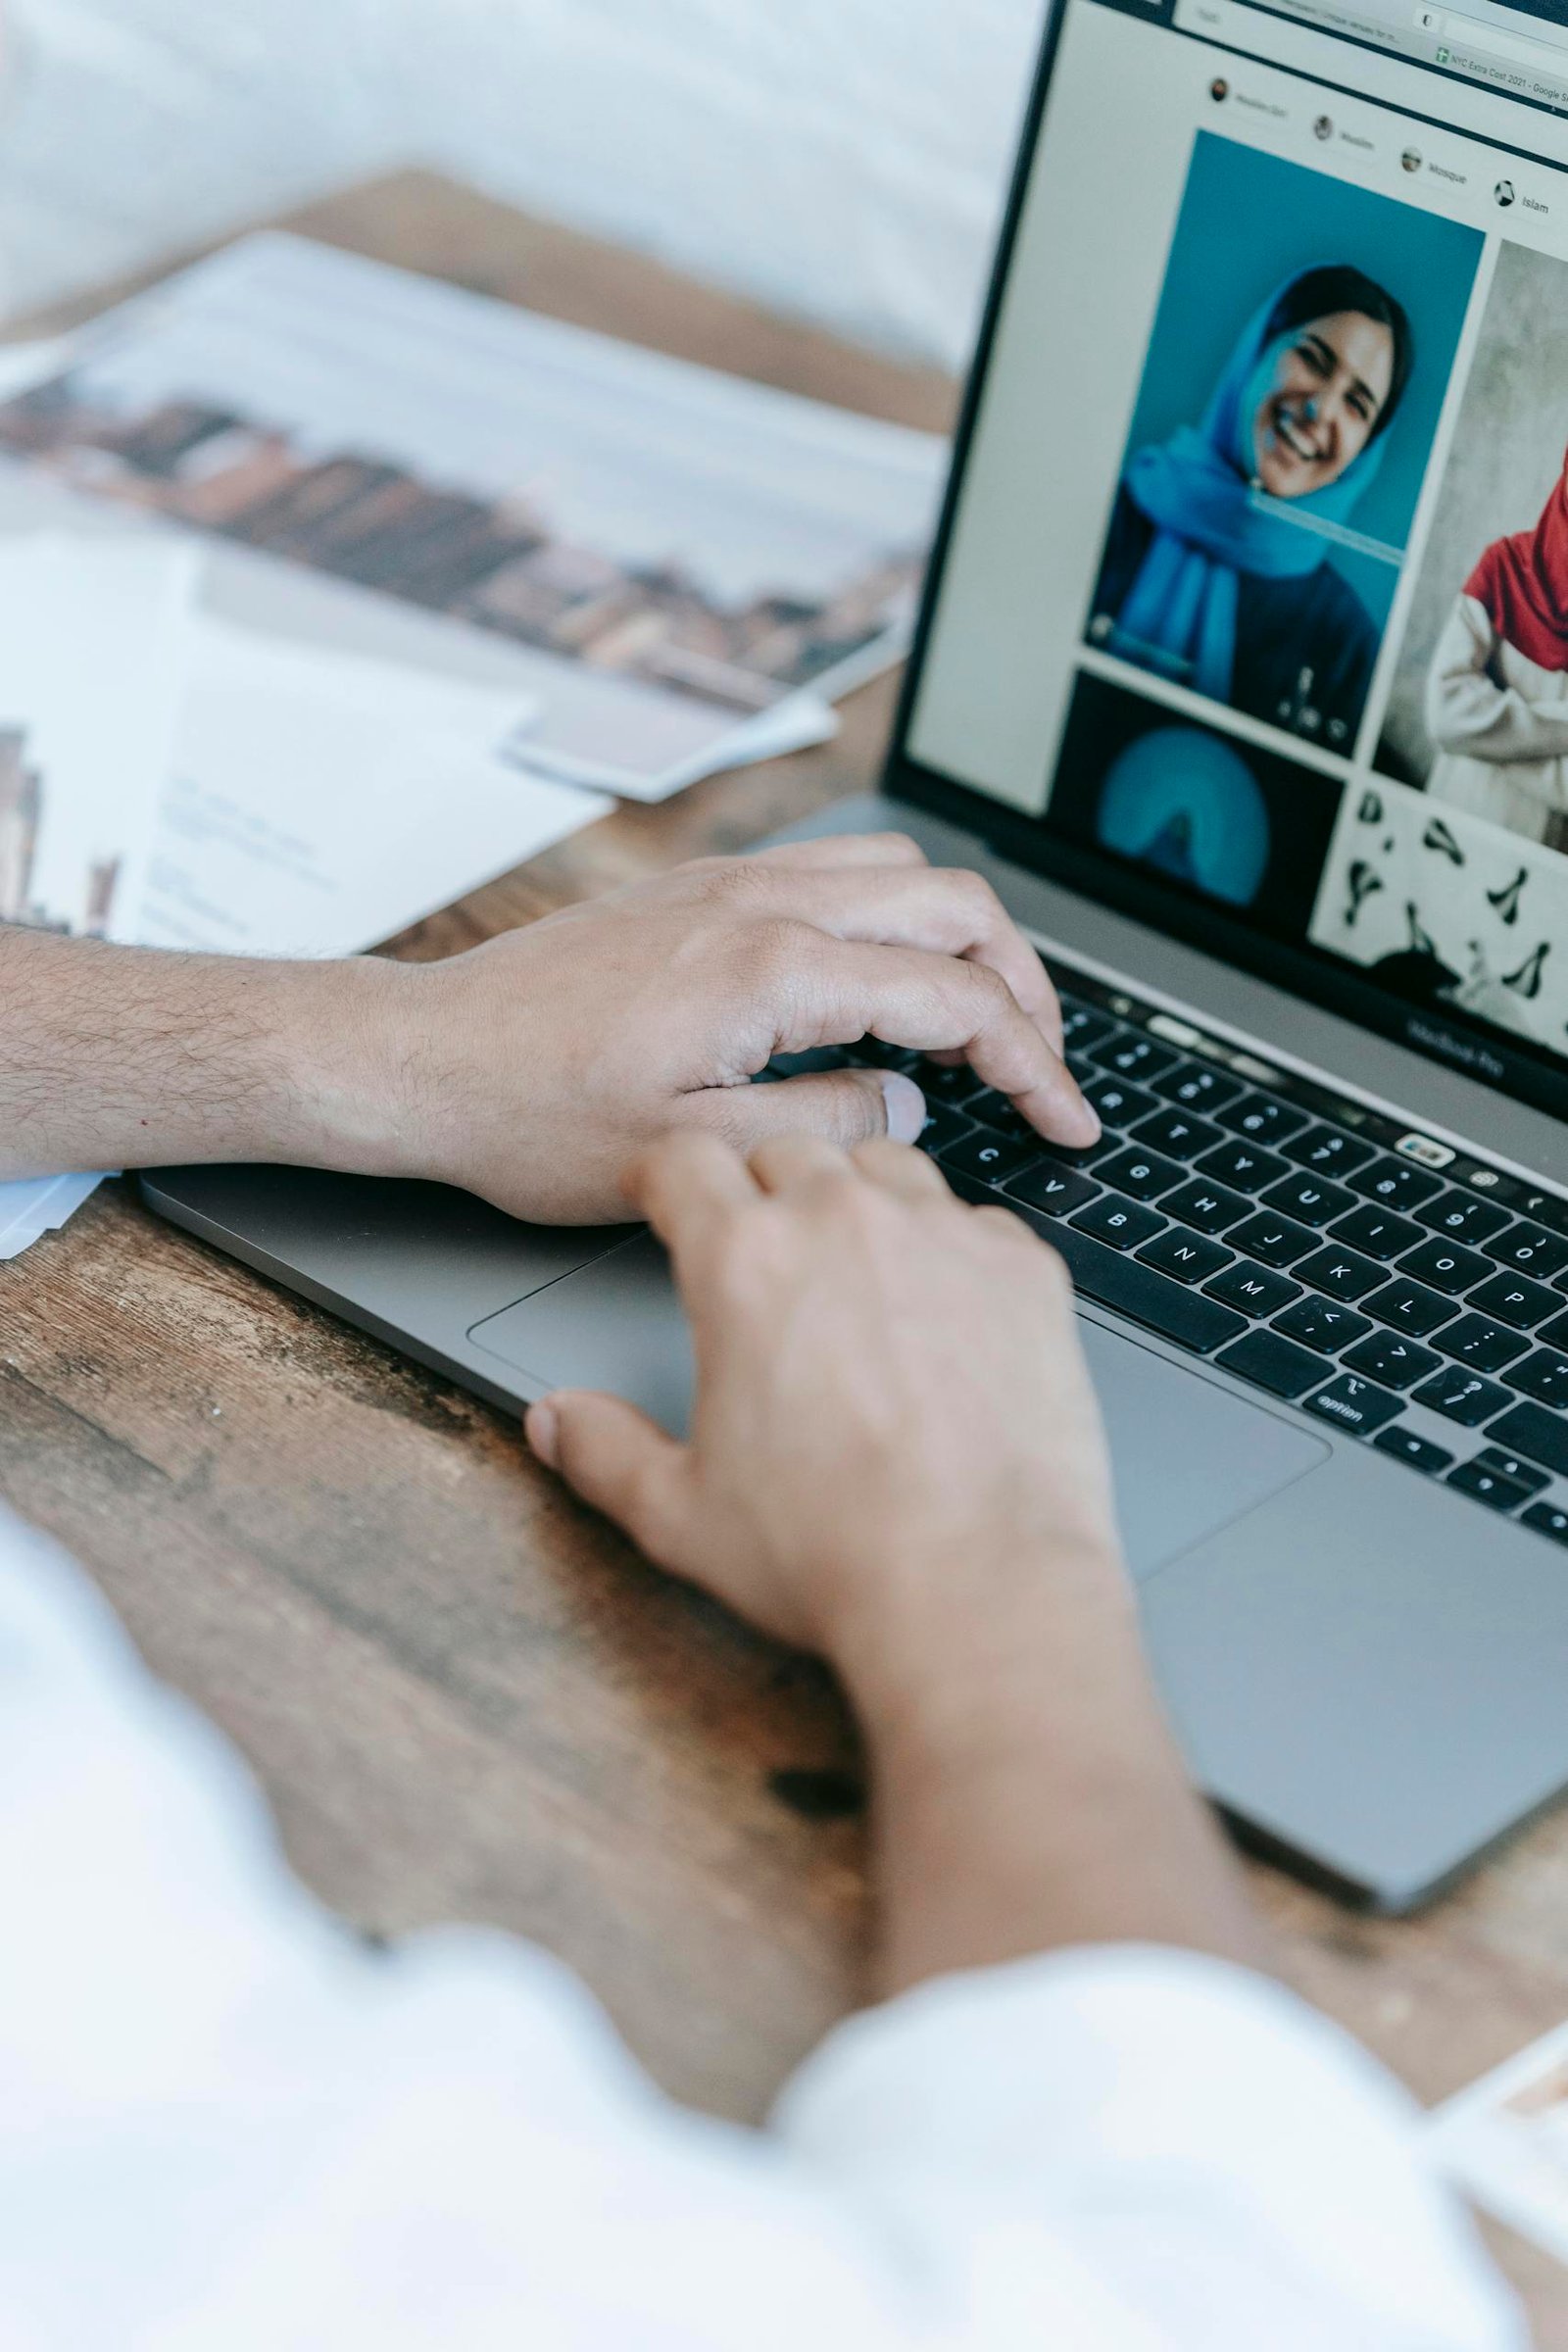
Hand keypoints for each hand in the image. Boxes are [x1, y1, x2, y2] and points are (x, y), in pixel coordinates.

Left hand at [395, 832, 1097, 1220]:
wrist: (421, 1058)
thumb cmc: (530, 1116)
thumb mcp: (688, 1155)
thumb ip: (822, 1127)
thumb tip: (907, 1105)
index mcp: (771, 969)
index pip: (955, 996)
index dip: (1034, 1062)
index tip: (1067, 1120)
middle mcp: (760, 902)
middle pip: (953, 902)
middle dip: (1025, 982)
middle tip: (1043, 1064)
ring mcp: (728, 883)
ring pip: (899, 870)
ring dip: (964, 936)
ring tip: (985, 1017)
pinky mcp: (698, 889)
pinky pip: (834, 870)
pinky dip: (896, 917)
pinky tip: (885, 982)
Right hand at [525, 1127, 1122, 1659]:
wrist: (980, 1584)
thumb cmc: (835, 1553)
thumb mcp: (681, 1514)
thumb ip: (604, 1452)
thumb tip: (556, 1423)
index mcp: (743, 1262)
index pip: (683, 1160)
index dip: (664, 1177)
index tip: (667, 1193)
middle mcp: (843, 1222)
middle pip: (786, 1152)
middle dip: (763, 1190)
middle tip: (765, 1249)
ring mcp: (943, 1236)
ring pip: (885, 1167)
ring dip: (859, 1199)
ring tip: (855, 1265)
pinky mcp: (1025, 1268)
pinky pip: (975, 1218)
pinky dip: (950, 1246)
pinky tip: (943, 1306)